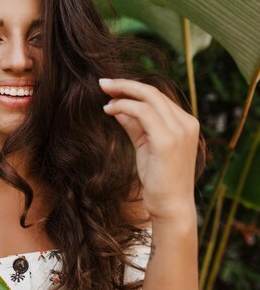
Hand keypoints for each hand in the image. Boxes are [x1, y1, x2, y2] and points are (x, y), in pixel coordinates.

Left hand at [99, 78, 199, 223]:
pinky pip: (143, 112)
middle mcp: (187, 123)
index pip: (157, 96)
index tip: (111, 87)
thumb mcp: (145, 145)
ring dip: (122, 92)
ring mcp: (180, 130)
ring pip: (148, 97)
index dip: (133, 88)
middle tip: (102, 83)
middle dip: (125, 84)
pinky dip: (123, 106)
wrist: (171, 206)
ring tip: (103, 95)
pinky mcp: (167, 140)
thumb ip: (134, 125)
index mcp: (185, 123)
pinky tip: (109, 110)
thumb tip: (117, 106)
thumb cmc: (158, 178)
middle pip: (153, 92)